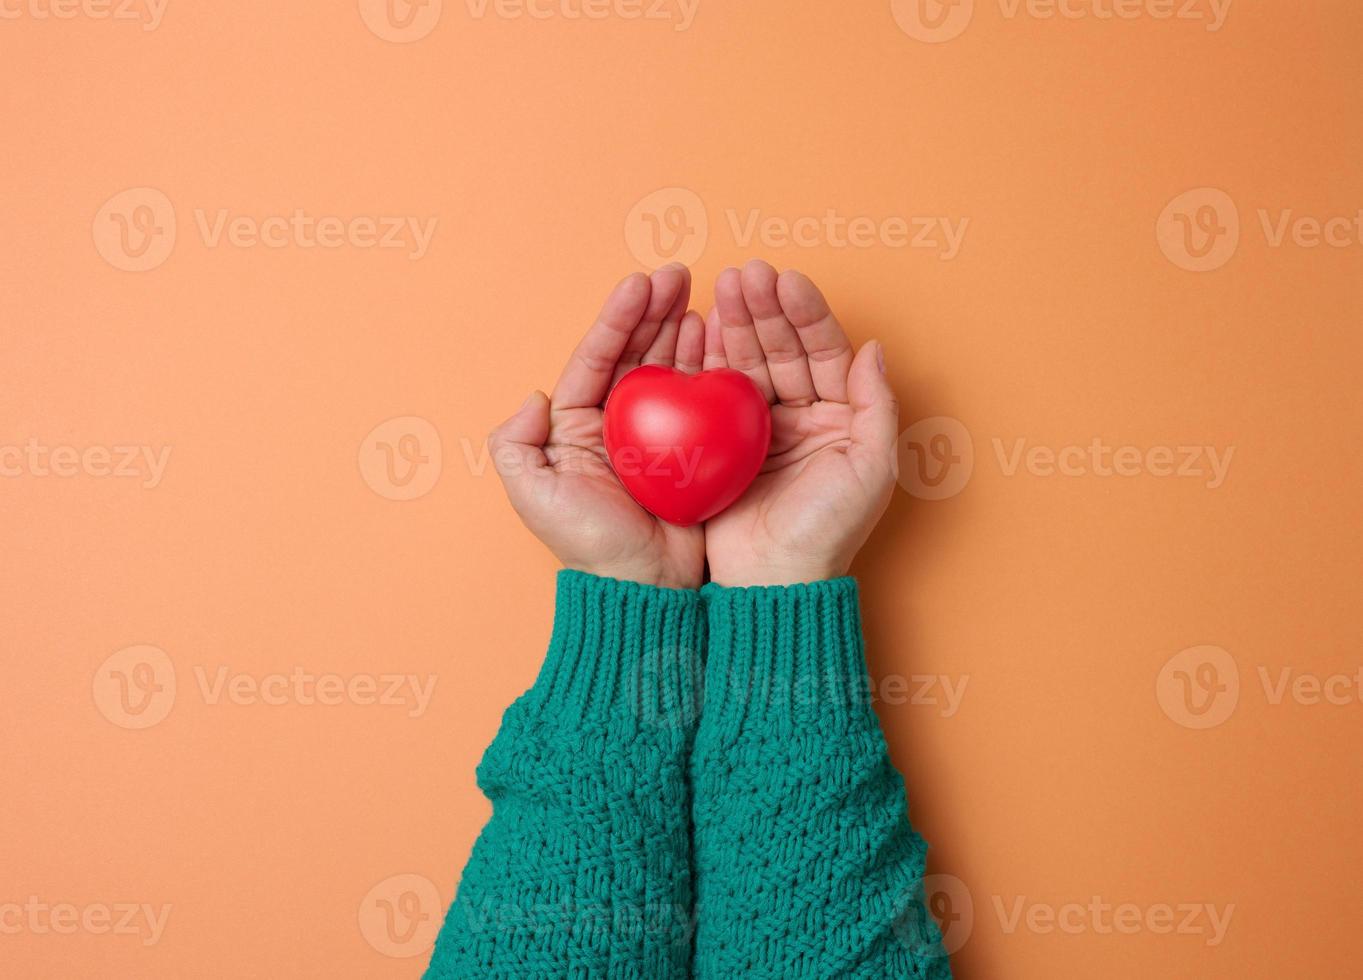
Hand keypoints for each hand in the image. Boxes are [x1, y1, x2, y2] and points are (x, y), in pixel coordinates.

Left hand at [488, 265, 707, 589]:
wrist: (644, 585)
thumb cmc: (589, 544)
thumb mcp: (533, 496)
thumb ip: (515, 443)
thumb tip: (533, 396)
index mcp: (577, 425)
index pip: (598, 357)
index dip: (618, 318)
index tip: (640, 284)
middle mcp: (617, 422)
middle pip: (636, 352)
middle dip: (655, 310)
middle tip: (679, 274)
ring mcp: (659, 434)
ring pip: (671, 367)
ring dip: (684, 329)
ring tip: (701, 296)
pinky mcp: (695, 449)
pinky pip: (703, 398)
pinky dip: (713, 366)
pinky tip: (722, 339)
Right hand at [702, 261, 898, 585]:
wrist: (774, 579)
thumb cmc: (829, 530)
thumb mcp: (871, 467)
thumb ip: (877, 404)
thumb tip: (874, 347)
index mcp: (840, 416)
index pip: (824, 350)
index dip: (805, 314)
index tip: (786, 281)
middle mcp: (801, 415)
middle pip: (783, 348)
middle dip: (764, 309)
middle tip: (743, 274)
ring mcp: (759, 428)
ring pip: (748, 361)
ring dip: (736, 323)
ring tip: (721, 287)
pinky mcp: (721, 443)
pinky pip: (715, 391)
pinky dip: (708, 356)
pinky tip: (701, 325)